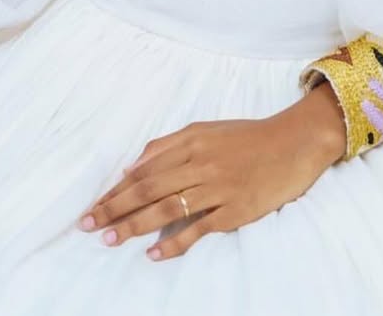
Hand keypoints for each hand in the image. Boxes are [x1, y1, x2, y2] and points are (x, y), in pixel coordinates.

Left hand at [78, 81, 346, 261]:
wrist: (294, 143)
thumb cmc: (247, 136)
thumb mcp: (206, 129)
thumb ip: (169, 146)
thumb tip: (134, 165)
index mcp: (190, 141)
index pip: (143, 168)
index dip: (116, 188)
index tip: (93, 205)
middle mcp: (199, 162)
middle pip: (148, 187)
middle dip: (115, 207)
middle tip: (89, 224)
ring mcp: (217, 188)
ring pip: (167, 208)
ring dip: (135, 225)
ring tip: (110, 239)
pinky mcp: (235, 210)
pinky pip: (199, 228)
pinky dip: (175, 242)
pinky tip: (155, 254)